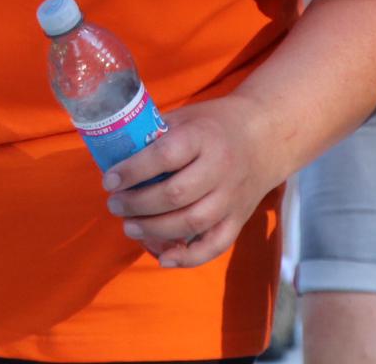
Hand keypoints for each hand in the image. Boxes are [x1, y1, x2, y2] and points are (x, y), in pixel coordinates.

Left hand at [103, 93, 286, 268]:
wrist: (265, 136)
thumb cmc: (215, 124)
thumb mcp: (186, 117)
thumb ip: (156, 135)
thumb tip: (116, 156)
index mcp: (204, 137)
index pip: (165, 156)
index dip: (133, 171)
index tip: (109, 180)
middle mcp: (221, 168)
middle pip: (175, 195)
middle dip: (137, 204)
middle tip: (115, 205)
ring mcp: (232, 197)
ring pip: (191, 222)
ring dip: (154, 230)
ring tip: (130, 226)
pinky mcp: (239, 218)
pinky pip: (215, 244)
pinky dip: (189, 258)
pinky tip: (163, 258)